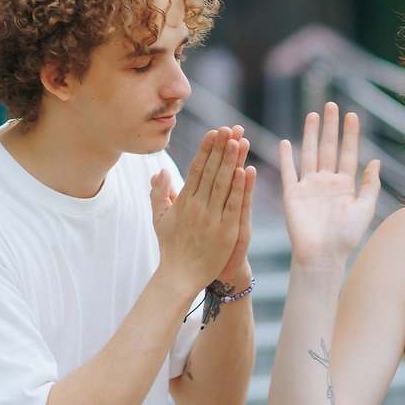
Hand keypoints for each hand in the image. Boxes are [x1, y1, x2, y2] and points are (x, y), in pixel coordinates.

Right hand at [151, 127, 250, 293]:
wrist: (179, 277)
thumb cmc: (170, 247)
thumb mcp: (159, 218)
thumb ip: (159, 194)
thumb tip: (160, 170)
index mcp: (183, 201)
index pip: (197, 169)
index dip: (206, 149)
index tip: (215, 131)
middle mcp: (197, 206)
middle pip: (212, 171)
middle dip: (222, 148)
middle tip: (231, 127)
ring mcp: (212, 218)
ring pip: (224, 184)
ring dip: (232, 161)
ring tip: (239, 140)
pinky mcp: (226, 231)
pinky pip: (234, 205)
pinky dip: (240, 188)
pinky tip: (245, 171)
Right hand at [278, 102, 380, 267]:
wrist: (322, 255)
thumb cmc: (345, 237)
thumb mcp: (365, 209)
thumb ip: (370, 185)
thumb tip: (376, 161)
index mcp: (345, 185)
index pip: (348, 153)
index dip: (350, 134)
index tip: (353, 115)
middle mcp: (326, 182)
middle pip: (328, 148)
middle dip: (330, 127)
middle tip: (331, 105)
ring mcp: (308, 187)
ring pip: (309, 154)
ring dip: (310, 134)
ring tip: (312, 115)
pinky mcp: (292, 194)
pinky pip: (288, 172)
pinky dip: (286, 157)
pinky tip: (285, 142)